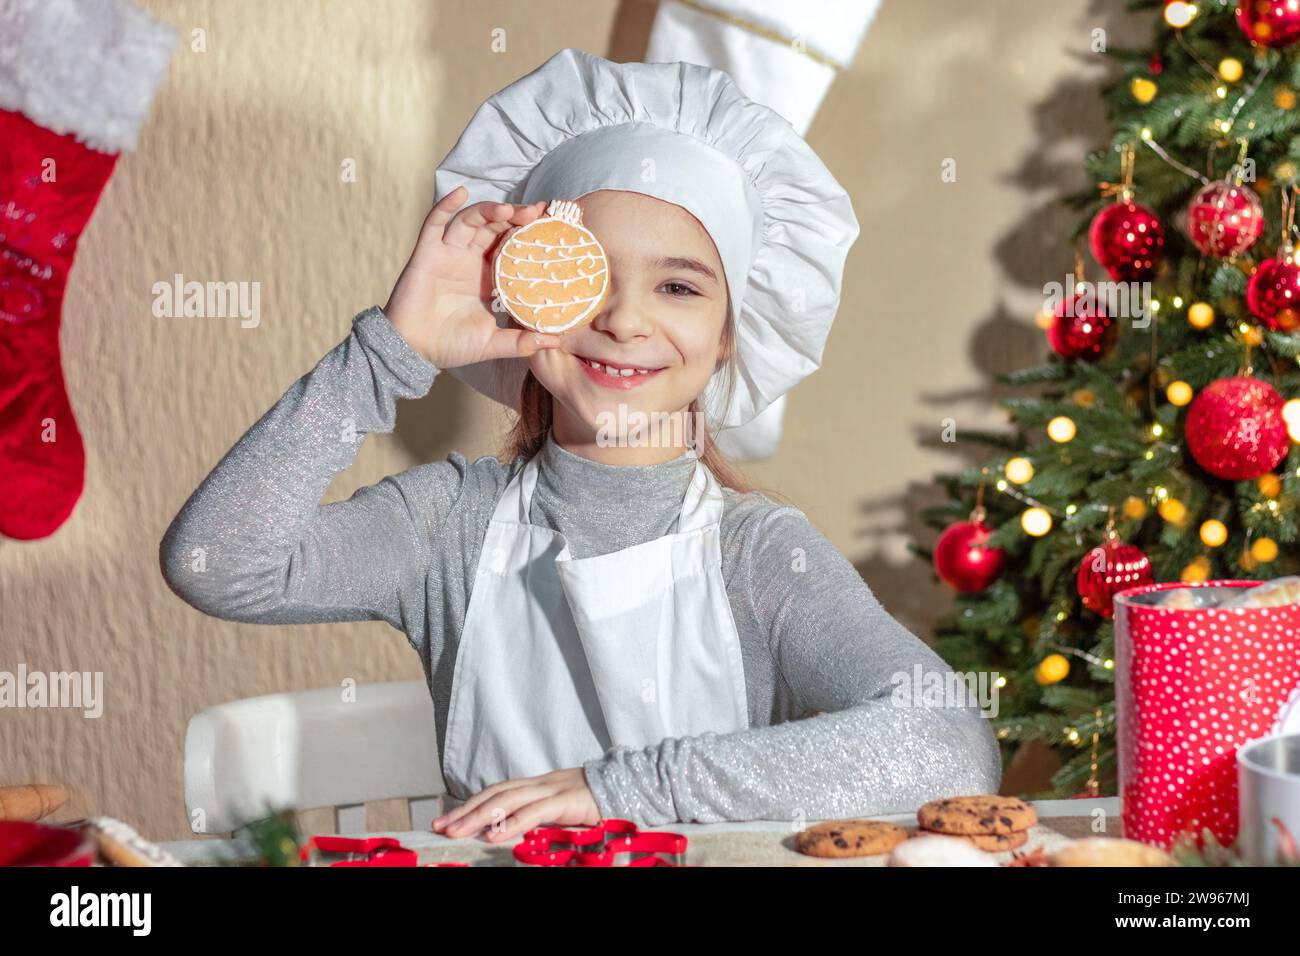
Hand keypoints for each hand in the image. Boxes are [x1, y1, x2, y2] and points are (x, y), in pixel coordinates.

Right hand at [383, 185, 563, 368]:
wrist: (414, 350)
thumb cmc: (451, 345)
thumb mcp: (493, 343)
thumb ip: (523, 341)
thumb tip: (556, 340)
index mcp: (488, 276)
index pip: (511, 245)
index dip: (529, 232)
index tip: (551, 223)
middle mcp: (470, 260)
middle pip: (494, 227)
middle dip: (514, 217)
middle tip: (534, 213)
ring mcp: (448, 253)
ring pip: (470, 221)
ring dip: (488, 210)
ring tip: (507, 209)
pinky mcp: (427, 252)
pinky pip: (435, 223)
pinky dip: (446, 205)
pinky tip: (461, 193)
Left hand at [431, 768, 600, 842]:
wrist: (627, 784)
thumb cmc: (595, 802)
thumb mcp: (561, 808)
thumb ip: (538, 815)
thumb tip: (512, 830)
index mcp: (536, 785)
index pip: (495, 792)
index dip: (470, 804)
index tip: (447, 820)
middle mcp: (539, 783)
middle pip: (494, 794)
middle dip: (465, 811)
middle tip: (440, 827)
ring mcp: (551, 790)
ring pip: (507, 800)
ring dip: (479, 817)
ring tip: (457, 832)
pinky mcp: (565, 801)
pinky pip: (533, 812)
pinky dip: (511, 823)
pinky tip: (494, 835)